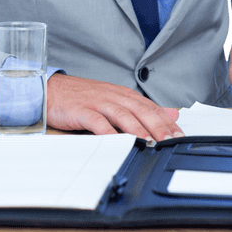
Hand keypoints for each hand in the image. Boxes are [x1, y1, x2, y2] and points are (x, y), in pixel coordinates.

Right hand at [46, 73, 181, 138]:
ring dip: (137, 128)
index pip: (151, 107)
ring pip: (123, 115)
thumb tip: (171, 113)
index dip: (166, 121)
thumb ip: (143, 108)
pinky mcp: (82, 110)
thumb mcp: (116, 99)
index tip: (179, 135)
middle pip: (141, 111)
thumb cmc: (84, 98)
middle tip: (169, 140)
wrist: (52, 89)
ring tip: (149, 141)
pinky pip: (97, 121)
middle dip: (157, 126)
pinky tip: (116, 141)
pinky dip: (108, 131)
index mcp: (125, 95)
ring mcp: (99, 102)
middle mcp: (115, 96)